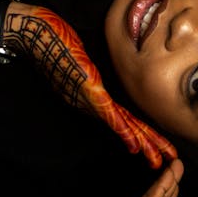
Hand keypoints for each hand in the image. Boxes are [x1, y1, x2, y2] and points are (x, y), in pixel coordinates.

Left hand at [4, 2, 176, 167]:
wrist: (34, 33)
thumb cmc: (56, 41)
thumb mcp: (81, 58)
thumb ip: (94, 69)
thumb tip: (104, 69)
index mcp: (91, 97)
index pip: (122, 118)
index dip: (140, 133)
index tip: (154, 147)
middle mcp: (91, 103)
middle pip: (126, 126)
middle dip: (147, 144)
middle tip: (163, 162)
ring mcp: (89, 98)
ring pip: (120, 124)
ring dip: (139, 143)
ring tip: (155, 159)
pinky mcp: (88, 90)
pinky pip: (109, 113)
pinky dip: (122, 130)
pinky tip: (132, 143)